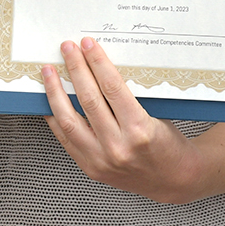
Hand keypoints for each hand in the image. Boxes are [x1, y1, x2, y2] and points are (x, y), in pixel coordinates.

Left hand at [42, 36, 199, 202]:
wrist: (175, 180)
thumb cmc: (168, 144)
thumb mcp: (155, 114)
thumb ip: (128, 96)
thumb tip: (99, 66)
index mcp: (140, 130)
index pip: (112, 88)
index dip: (97, 62)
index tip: (88, 44)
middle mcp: (119, 147)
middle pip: (89, 99)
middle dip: (75, 69)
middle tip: (68, 48)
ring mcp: (102, 160)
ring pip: (70, 119)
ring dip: (55, 91)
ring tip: (49, 71)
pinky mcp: (91, 168)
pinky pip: (65, 138)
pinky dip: (55, 116)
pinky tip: (49, 100)